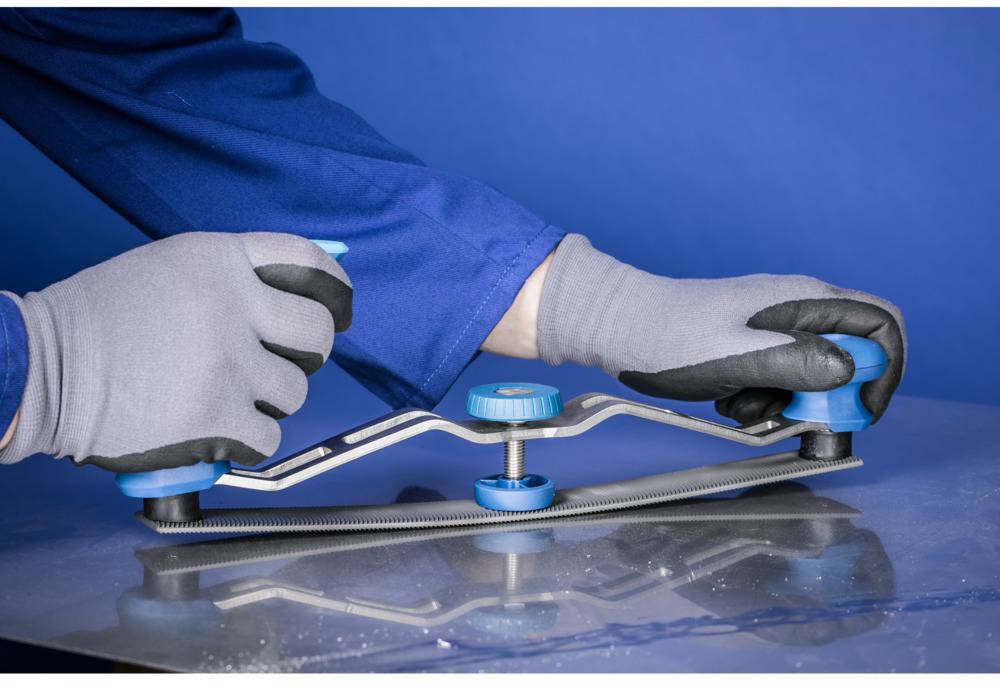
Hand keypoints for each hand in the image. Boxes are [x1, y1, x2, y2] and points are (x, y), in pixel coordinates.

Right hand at [0, 232, 351, 471]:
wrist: (43, 366)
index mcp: (221, 260)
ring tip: (227, 394)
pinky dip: (249, 438)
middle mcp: (234, 307)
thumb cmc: (100, 317)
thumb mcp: (169, 267)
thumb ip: (232, 275)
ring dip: (270, 398)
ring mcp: (228, 363)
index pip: (308, 263)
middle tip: (282, 361)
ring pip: (294, 391)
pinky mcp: (217, 416)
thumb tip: (292, 290)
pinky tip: (219, 428)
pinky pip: (268, 437)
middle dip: (308, 352)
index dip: (334, 288)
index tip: (339, 306)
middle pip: (317, 334)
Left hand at [534, 234, 905, 423]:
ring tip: (745, 404)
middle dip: (829, 396)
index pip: (881, 326)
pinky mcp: (752, 343)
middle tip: (793, 415)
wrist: (618, 326)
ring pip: (813, 373)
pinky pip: (779, 376)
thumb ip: (797, 364)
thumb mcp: (735, 358)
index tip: (859, 411)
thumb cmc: (669, 338)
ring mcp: (773, 325)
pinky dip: (763, 396)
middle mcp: (796, 308)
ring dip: (789, 400)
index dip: (884, 371)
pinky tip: (728, 398)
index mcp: (802, 301)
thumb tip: (851, 371)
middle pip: (851, 354)